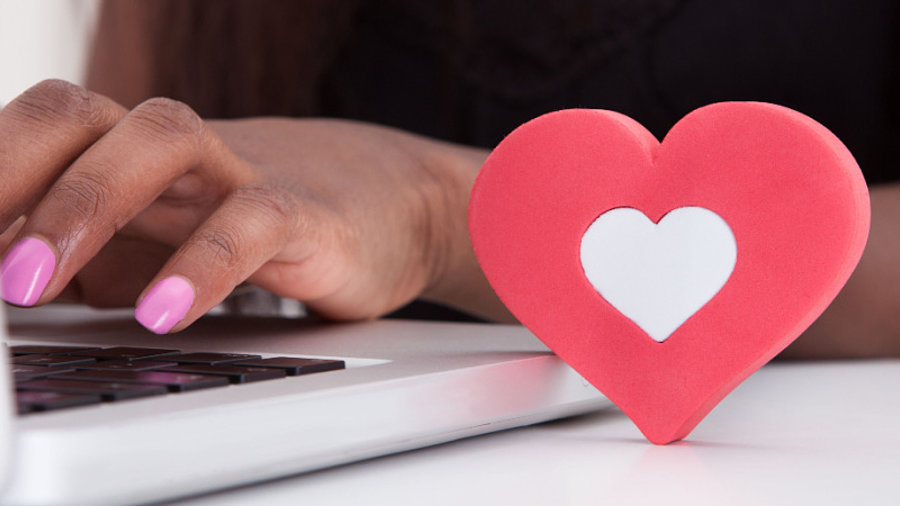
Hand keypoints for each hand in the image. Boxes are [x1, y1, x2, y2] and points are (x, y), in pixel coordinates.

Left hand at [0, 80, 511, 332]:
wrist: (390, 203)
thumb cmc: (260, 225)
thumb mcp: (155, 243)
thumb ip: (83, 258)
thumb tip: (3, 290)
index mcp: (130, 153)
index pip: (35, 136)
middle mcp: (176, 151)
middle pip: (76, 115)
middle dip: (6, 175)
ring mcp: (240, 172)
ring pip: (159, 142)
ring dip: (81, 205)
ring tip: (29, 283)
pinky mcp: (303, 213)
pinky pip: (250, 223)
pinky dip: (200, 265)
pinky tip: (161, 313)